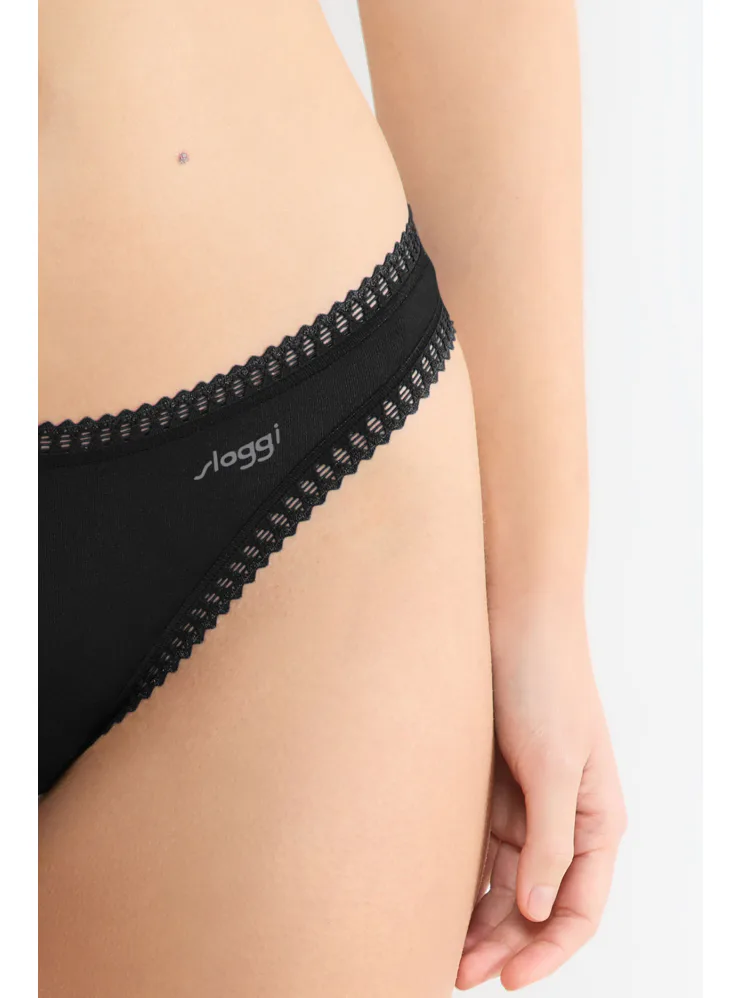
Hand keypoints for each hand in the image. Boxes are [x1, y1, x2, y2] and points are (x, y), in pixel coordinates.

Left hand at [456, 610, 626, 990]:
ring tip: (438, 949)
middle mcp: (561, 821)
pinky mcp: (489, 787)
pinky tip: (432, 898)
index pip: (577, 908)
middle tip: (455, 974)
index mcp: (595, 821)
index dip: (547, 951)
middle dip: (502, 944)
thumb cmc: (545, 684)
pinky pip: (477, 848)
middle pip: (535, 903)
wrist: (510, 620)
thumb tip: (540, 911)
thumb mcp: (554, 765)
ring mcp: (523, 805)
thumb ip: (550, 839)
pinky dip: (461, 877)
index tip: (507, 980)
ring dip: (477, 918)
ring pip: (503, 882)